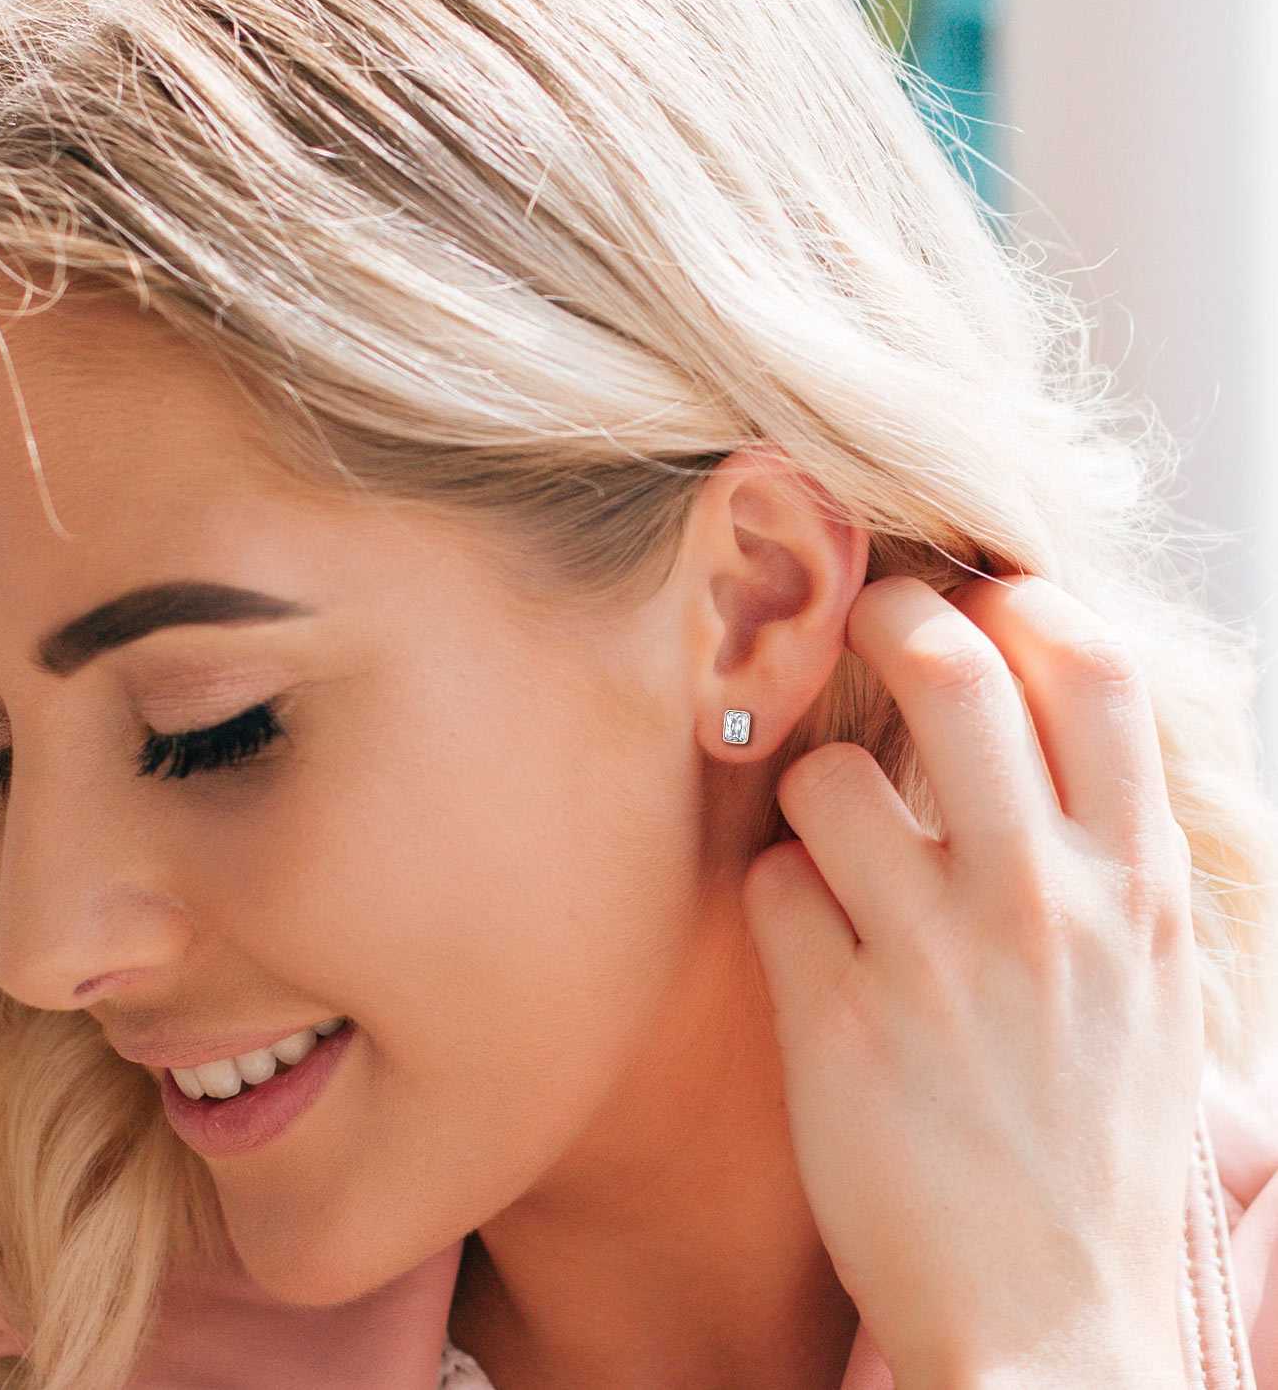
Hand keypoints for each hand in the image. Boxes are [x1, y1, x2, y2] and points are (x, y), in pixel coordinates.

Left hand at [739, 573, 1202, 1384]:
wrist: (1056, 1330)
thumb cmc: (1089, 1139)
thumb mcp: (1145, 982)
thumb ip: (1094, 850)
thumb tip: (1023, 716)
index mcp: (1137, 885)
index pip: (1092, 668)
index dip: (1019, 602)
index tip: (974, 601)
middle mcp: (1046, 904)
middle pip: (951, 670)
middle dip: (887, 619)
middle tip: (854, 624)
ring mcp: (939, 962)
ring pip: (829, 778)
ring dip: (811, 792)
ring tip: (832, 848)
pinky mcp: (838, 1024)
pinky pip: (771, 886)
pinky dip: (777, 898)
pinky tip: (808, 951)